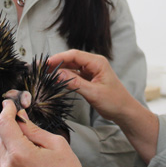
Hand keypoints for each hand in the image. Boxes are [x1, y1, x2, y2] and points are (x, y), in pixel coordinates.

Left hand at [0, 100, 121, 166]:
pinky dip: (5, 147)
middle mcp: (8, 165)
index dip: (6, 109)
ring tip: (22, 132)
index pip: (3, 123)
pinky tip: (20, 146)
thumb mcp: (56, 144)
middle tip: (19, 115)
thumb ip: (33, 129)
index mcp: (21, 153)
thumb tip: (20, 116)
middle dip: (6, 121)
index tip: (11, 102)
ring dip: (4, 135)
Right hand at [47, 49, 159, 163]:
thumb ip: (75, 83)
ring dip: (59, 69)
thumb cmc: (114, 101)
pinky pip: (74, 74)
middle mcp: (94, 64)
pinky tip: (55, 79)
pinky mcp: (89, 79)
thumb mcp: (93, 93)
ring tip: (45, 73)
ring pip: (71, 66)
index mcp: (97, 62)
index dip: (59, 58)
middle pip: (71, 59)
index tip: (46, 64)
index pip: (74, 55)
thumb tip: (58, 74)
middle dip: (56, 63)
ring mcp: (91, 71)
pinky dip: (65, 76)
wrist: (124, 111)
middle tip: (41, 68)